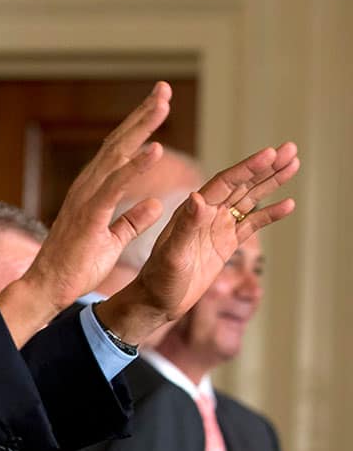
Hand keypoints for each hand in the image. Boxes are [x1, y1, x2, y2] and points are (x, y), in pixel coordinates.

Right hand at [0, 82, 171, 345]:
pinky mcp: (89, 215)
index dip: (139, 127)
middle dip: (142, 115)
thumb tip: (153, 203)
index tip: (159, 105)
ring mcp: (86, 199)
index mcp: (93, 191)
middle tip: (164, 89)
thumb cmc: (76, 267)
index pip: (119, 151)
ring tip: (163, 105)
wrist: (48, 288)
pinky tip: (156, 148)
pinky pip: (115, 186)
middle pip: (118, 142)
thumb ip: (131, 220)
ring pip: (116, 154)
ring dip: (141, 128)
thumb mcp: (112, 241)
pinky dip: (135, 166)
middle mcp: (87, 187)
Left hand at [98, 143, 298, 343]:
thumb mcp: (172, 254)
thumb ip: (186, 227)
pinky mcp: (225, 244)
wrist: (157, 301)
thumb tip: (197, 198)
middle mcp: (206, 214)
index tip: (270, 153)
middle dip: (266, 167)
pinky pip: (251, 224)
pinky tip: (288, 204)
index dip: (247, 168)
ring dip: (271, 183)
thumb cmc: (159, 279)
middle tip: (291, 149)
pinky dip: (269, 214)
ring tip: (294, 164)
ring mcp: (217, 228)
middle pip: (241, 184)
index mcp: (192, 210)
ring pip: (249, 199)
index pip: (225, 183)